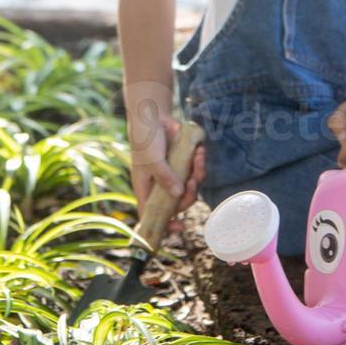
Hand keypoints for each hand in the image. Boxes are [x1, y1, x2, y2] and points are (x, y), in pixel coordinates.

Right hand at [127, 106, 206, 234]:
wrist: (154, 117)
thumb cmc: (146, 141)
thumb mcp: (152, 160)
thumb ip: (164, 177)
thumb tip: (178, 194)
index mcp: (147, 189)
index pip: (152, 214)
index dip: (165, 225)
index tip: (179, 227)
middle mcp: (161, 186)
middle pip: (178, 203)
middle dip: (189, 196)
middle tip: (192, 183)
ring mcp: (173, 176)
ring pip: (190, 188)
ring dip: (197, 176)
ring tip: (198, 159)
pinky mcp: (184, 165)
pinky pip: (196, 172)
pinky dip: (200, 163)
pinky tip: (200, 151)